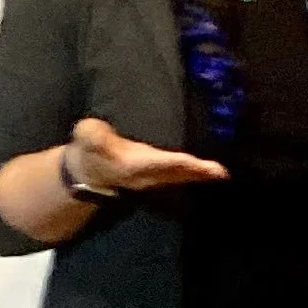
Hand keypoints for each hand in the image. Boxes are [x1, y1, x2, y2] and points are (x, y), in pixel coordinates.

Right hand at [66, 116, 228, 193]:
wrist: (88, 172)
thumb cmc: (89, 151)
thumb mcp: (87, 137)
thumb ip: (93, 135)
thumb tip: (94, 129)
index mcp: (132, 164)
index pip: (157, 162)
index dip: (176, 162)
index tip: (193, 161)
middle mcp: (146, 174)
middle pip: (176, 173)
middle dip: (196, 172)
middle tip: (220, 172)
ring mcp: (153, 178)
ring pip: (180, 176)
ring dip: (199, 175)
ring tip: (220, 173)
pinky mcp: (156, 176)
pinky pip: (179, 176)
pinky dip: (194, 174)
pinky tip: (209, 172)